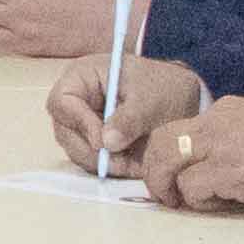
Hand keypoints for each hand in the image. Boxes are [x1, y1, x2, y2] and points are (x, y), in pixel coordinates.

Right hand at [54, 54, 208, 176]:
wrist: (180, 97)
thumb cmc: (163, 85)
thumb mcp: (151, 98)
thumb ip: (129, 119)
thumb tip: (107, 142)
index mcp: (82, 76)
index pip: (63, 102)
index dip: (79, 123)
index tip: (103, 143)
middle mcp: (76, 101)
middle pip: (65, 131)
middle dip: (91, 151)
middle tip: (120, 163)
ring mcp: (82, 123)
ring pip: (77, 150)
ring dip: (102, 163)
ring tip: (133, 164)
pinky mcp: (93, 141)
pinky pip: (92, 160)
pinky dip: (111, 167)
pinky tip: (133, 165)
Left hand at [149, 93, 243, 214]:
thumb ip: (227, 143)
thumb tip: (198, 169)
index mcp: (224, 111)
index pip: (178, 129)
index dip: (168, 156)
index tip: (169, 176)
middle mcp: (217, 122)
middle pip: (162, 140)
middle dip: (155, 169)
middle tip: (164, 194)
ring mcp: (220, 144)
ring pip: (167, 161)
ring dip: (168, 187)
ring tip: (182, 202)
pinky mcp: (226, 170)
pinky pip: (191, 188)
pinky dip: (198, 202)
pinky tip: (221, 204)